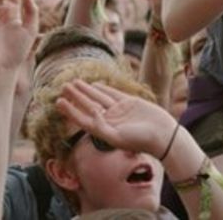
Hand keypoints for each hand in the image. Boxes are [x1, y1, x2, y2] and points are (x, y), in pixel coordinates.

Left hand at [56, 79, 173, 155]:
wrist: (163, 135)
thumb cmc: (140, 140)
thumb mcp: (117, 137)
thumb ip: (101, 127)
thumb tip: (90, 114)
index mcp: (104, 130)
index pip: (82, 118)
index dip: (70, 110)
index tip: (58, 101)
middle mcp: (109, 120)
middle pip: (88, 106)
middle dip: (75, 96)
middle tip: (63, 86)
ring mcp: (119, 111)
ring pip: (98, 98)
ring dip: (86, 91)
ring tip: (74, 82)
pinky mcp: (130, 103)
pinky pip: (112, 94)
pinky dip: (103, 88)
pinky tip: (94, 85)